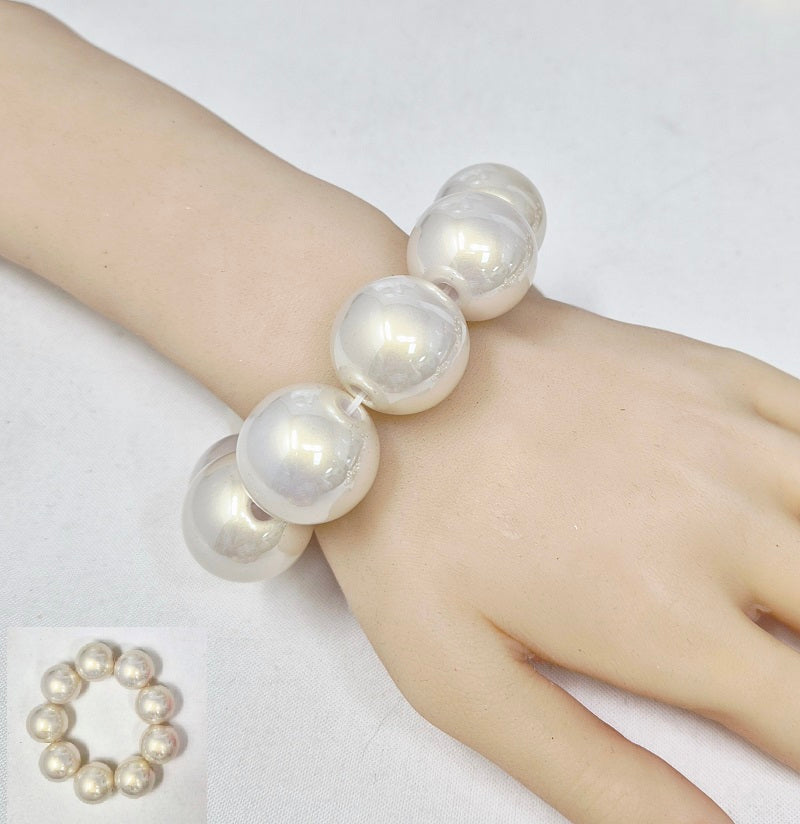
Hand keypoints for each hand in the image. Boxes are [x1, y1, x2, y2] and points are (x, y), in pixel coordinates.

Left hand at [317, 291, 799, 822]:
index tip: (777, 737)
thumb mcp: (461, 682)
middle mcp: (729, 528)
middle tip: (760, 665)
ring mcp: (733, 439)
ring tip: (772, 602)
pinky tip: (786, 515)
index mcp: (670, 623)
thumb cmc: (410, 522)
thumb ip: (594, 777)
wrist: (389, 378)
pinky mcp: (716, 376)